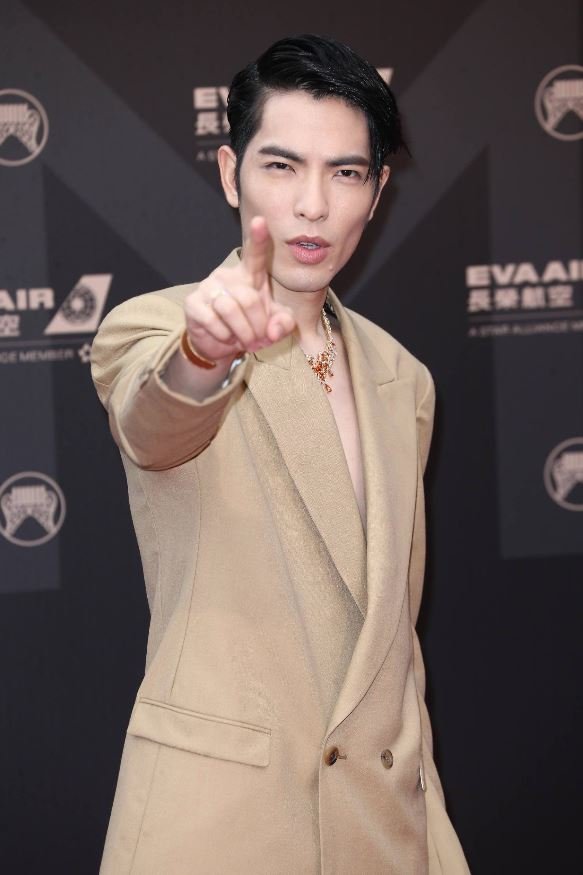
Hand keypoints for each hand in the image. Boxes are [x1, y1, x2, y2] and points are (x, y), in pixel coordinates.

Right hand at [183, 217, 295, 362]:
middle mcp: (227, 275)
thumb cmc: (250, 327)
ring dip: (242, 333)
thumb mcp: (273, 326)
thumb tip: (274, 330)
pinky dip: (224, 335)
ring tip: (245, 341)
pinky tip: (225, 337)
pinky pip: (212, 320)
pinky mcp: (193, 303)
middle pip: (248, 299)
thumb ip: (283, 323)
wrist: (219, 344)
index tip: (260, 221)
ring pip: (230, 309)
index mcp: (249, 274)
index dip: (258, 238)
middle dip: (257, 326)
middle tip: (258, 340)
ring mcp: (208, 287)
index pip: (254, 254)